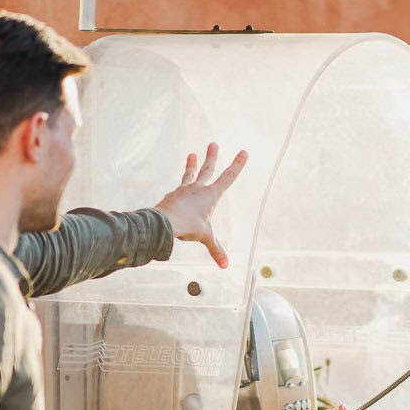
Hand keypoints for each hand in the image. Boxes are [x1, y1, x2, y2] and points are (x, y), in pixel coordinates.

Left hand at [155, 142, 247, 269]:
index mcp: (210, 195)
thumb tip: (225, 266)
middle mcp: (198, 189)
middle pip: (208, 169)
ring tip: (192, 154)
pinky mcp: (173, 195)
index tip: (243, 152)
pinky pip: (178, 190)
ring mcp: (184, 190)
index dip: (237, 165)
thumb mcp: (205, 237)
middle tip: (213, 143)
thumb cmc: (187, 227)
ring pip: (190, 174)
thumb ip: (215, 250)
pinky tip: (178, 193)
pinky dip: (180, 190)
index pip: (228, 177)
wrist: (165, 222)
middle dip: (212, 156)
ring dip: (192, 164)